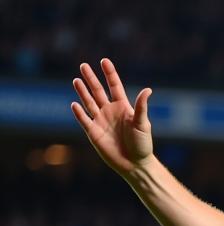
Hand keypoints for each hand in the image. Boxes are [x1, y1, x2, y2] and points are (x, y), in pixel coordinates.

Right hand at [71, 59, 153, 176]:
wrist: (135, 165)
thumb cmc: (142, 145)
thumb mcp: (143, 124)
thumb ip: (141, 107)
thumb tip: (148, 90)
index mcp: (123, 107)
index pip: (114, 86)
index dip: (110, 74)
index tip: (104, 61)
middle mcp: (110, 112)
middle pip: (98, 91)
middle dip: (91, 79)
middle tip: (83, 65)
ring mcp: (101, 121)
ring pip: (89, 102)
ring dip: (82, 92)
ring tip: (77, 80)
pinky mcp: (94, 133)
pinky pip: (84, 120)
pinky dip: (79, 113)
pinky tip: (74, 104)